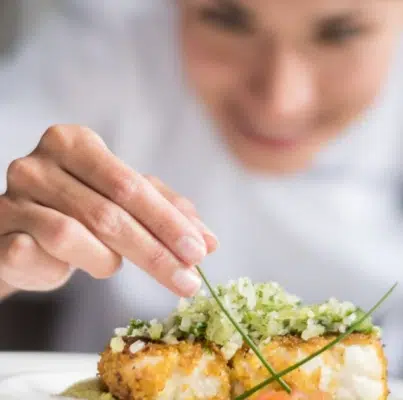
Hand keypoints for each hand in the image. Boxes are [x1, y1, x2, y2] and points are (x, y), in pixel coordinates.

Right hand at [0, 125, 217, 299]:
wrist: (23, 228)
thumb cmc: (80, 209)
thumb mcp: (125, 201)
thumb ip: (166, 212)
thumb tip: (209, 241)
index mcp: (75, 143)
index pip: (131, 185)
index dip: (168, 222)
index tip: (200, 252)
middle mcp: (39, 164)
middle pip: (109, 213)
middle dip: (155, 252)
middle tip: (188, 281)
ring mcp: (11, 197)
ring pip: (73, 236)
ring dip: (106, 260)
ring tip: (113, 264)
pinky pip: (35, 256)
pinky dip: (63, 268)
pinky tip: (70, 267)